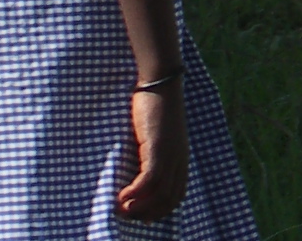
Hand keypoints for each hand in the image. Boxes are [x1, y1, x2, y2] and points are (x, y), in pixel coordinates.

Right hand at [116, 86, 186, 222]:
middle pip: (169, 199)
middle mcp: (179, 159)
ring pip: (159, 194)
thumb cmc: (154, 107)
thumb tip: (138, 171)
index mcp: (181, 157)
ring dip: (138, 208)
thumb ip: (154, 153)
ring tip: (120, 209)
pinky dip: (134, 194)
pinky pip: (148, 181)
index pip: (178, 195)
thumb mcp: (157, 135)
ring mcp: (170, 154)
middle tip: (126, 215)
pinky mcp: (158, 148)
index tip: (144, 218)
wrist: (160, 82)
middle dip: (147, 213)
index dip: (161, 210)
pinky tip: (120, 196)